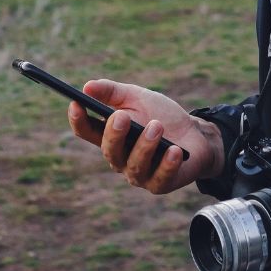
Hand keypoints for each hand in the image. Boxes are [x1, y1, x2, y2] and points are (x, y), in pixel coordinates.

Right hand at [67, 79, 223, 193]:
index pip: (87, 131)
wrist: (195, 132)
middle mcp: (121, 159)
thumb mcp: (137, 97)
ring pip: (135, 166)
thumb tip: (87, 86)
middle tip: (122, 116)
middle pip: (109, 151)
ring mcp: (140, 174)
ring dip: (145, 145)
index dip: (78, 120)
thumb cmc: (161, 114)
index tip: (76, 103)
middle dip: (114, 134)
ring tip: (156, 126)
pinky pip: (161, 178)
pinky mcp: (161, 183)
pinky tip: (175, 150)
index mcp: (110, 136)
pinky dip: (167, 164)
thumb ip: (112, 92)